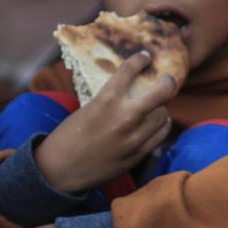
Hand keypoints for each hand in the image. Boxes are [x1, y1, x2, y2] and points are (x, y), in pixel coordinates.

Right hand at [34, 51, 176, 193]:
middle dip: (168, 82)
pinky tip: (158, 121)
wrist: (59, 170)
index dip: (140, 60)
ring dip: (162, 106)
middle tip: (167, 78)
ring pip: (164, 114)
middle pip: (163, 92)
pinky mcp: (138, 154)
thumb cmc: (68, 136)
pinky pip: (160, 134)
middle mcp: (125, 117)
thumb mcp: (87, 109)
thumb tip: (129, 89)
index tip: (145, 56)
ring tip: (158, 103)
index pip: (130, 70)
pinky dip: (162, 124)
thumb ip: (110, 100)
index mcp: (106, 100)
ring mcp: (135, 138)